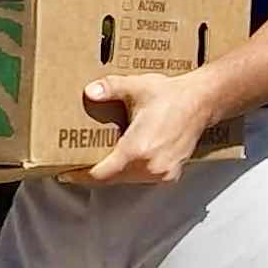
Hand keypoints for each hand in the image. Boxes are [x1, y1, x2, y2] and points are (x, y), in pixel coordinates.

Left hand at [73, 72, 219, 185]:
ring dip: (113, 173)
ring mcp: (162, 173)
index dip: (81, 175)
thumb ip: (110, 88)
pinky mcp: (171, 174)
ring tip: (98, 160)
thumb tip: (90, 91)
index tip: (65, 173)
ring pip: (128, 180)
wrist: (202, 101)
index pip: (101, 173)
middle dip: (95, 172)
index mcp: (137, 149)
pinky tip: (124, 159)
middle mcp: (150, 166)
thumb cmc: (171, 95)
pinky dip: (131, 171)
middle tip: (77, 164)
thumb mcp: (137, 87)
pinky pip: (142, 178)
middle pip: (112, 178)